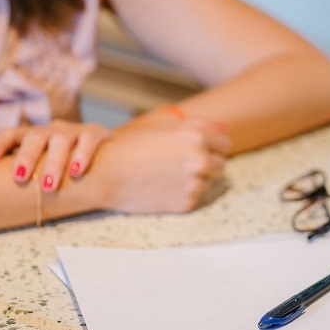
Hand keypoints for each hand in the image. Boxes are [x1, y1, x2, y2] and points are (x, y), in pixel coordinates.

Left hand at [0, 120, 110, 191]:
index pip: (12, 134)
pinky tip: (77, 172)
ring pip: (60, 140)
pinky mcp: (95, 133)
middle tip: (20, 178)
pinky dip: (82, 155)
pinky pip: (88, 140)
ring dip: (53, 162)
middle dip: (26, 156)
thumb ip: (26, 175)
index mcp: (34, 137)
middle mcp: (51, 131)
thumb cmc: (64, 166)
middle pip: (35, 137)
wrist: (105, 155)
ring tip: (49, 186)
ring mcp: (73, 131)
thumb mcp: (43, 165)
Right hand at [87, 117, 231, 212]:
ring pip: (208, 182)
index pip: (225, 145)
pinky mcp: (186, 203)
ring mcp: (194, 183)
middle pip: (221, 165)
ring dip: (195, 179)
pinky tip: (163, 187)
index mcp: (196, 137)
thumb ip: (199, 126)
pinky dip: (184, 194)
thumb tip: (225, 129)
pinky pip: (195, 197)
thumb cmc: (131, 146)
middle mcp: (200, 160)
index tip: (199, 150)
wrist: (104, 174)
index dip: (212, 147)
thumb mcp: (164, 127)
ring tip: (168, 175)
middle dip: (207, 164)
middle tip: (180, 165)